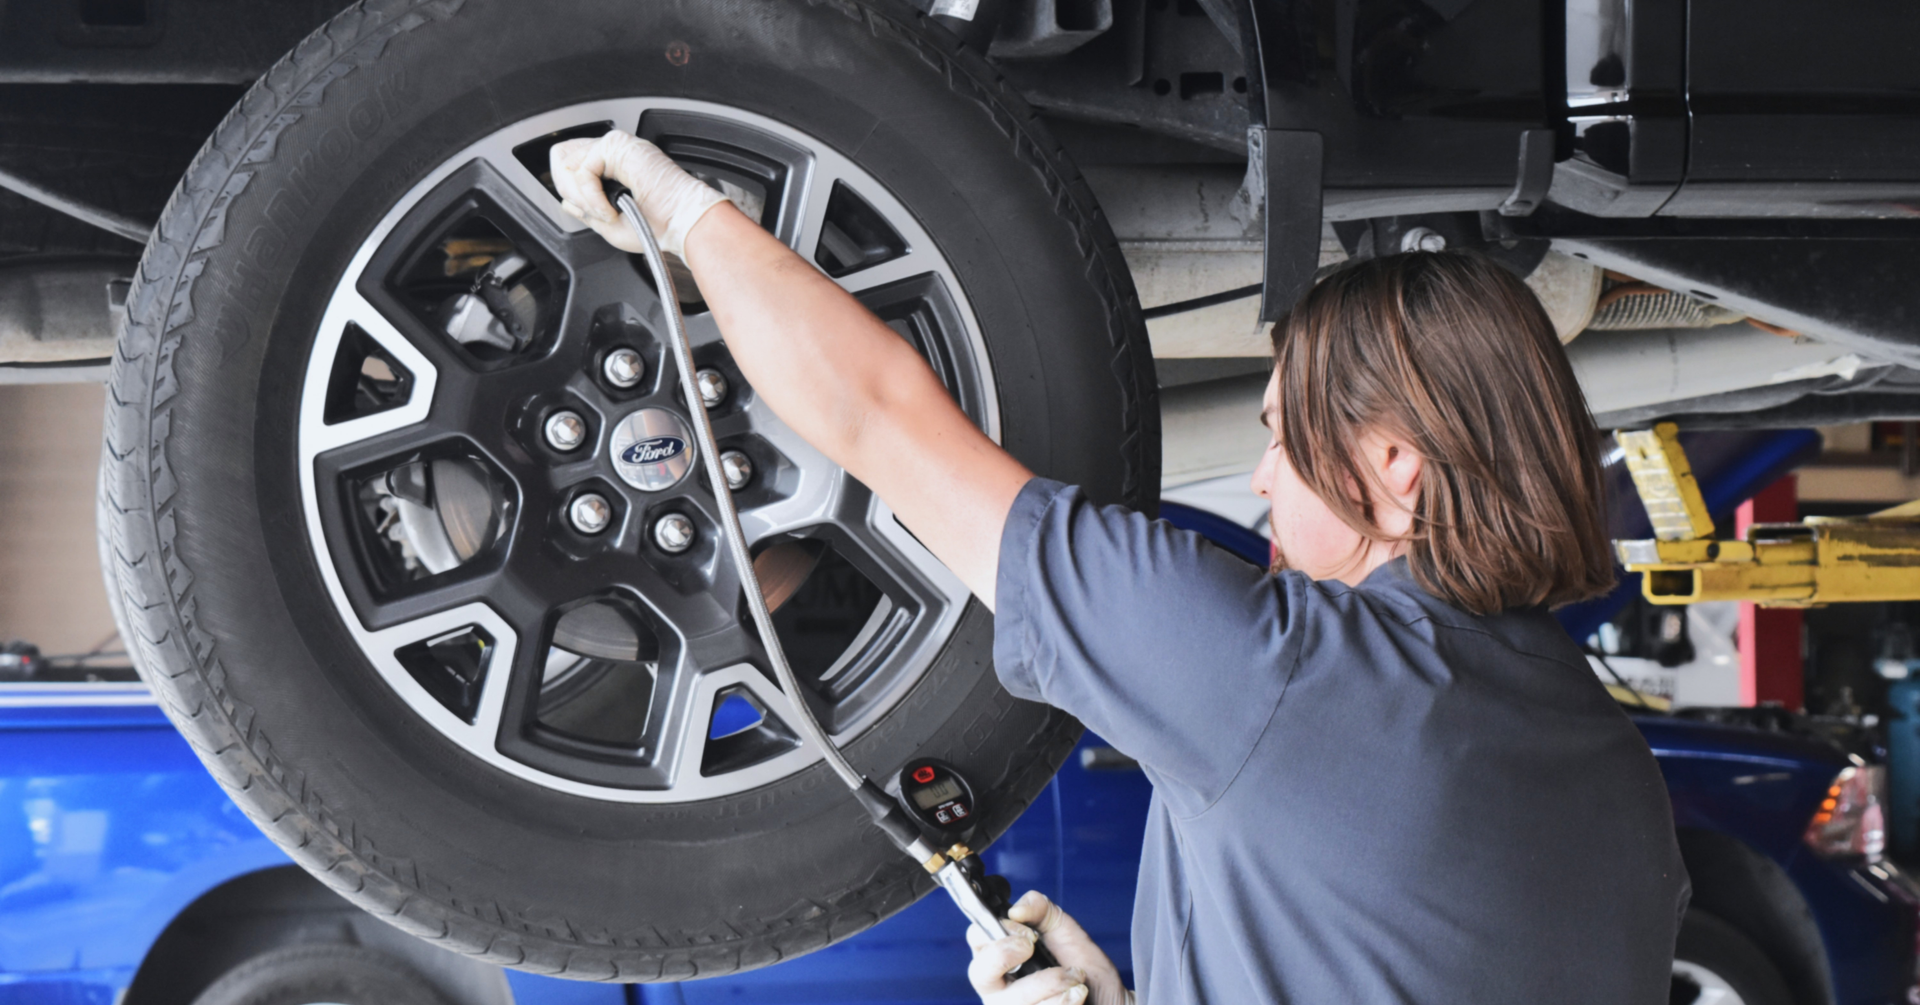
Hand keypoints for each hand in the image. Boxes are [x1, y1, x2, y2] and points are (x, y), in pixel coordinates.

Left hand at [548, 129, 740, 257]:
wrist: (681, 223)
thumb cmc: (658, 226)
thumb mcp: (610, 224)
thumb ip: (586, 210)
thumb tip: (567, 202)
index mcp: (613, 165)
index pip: (570, 163)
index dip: (568, 187)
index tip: (587, 210)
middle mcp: (612, 153)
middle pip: (562, 158)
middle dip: (568, 191)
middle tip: (594, 212)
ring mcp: (615, 147)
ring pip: (568, 165)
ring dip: (582, 197)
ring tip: (606, 213)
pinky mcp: (617, 147)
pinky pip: (584, 171)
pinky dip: (592, 197)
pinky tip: (610, 209)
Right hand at [967, 892, 1131, 1004]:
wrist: (1112, 1002)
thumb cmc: (1084, 969)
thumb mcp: (1065, 930)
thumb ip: (1041, 909)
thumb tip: (1016, 909)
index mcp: (1000, 959)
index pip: (976, 939)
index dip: (997, 932)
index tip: (1028, 933)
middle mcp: (998, 989)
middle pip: (980, 973)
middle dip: (1006, 955)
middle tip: (1032, 947)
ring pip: (1014, 1000)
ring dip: (1052, 983)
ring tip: (1076, 979)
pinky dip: (1063, 1002)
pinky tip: (1077, 997)